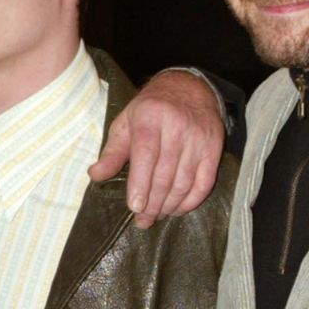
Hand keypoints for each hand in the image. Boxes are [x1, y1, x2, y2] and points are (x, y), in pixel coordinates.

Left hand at [88, 69, 225, 225]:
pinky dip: (191, 201)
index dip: (140, 184)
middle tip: (143, 221)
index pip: (146, 156)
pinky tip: (178, 209)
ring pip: (184, 182)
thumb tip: (95, 175)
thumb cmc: (151, 110)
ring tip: (157, 217)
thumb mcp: (126, 122)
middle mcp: (177, 128)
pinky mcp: (213, 148)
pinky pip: (204, 182)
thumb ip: (112, 151)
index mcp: (150, 118)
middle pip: (165, 174)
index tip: (135, 207)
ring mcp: (198, 139)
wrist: (190, 88)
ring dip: (170, 205)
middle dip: (153, 203)